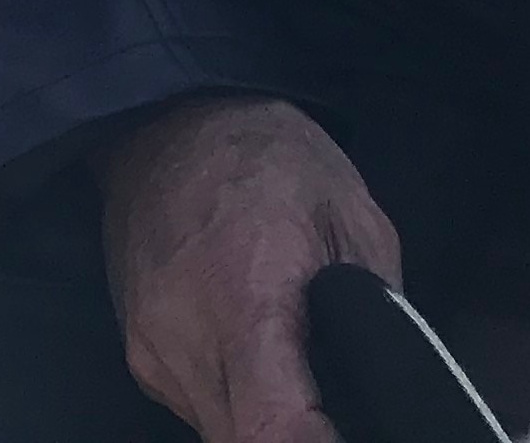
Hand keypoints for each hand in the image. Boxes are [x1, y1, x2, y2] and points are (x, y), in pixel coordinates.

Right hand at [100, 93, 401, 442]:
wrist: (170, 118)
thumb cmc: (269, 159)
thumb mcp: (356, 222)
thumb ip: (377, 320)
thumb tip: (390, 392)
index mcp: (245, 299)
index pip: (275, 433)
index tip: (356, 434)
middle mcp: (184, 339)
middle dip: (303, 437)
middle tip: (342, 407)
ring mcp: (152, 352)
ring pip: (224, 435)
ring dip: (269, 423)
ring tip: (304, 378)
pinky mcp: (139, 355)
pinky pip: (202, 410)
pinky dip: (240, 405)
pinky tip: (264, 361)